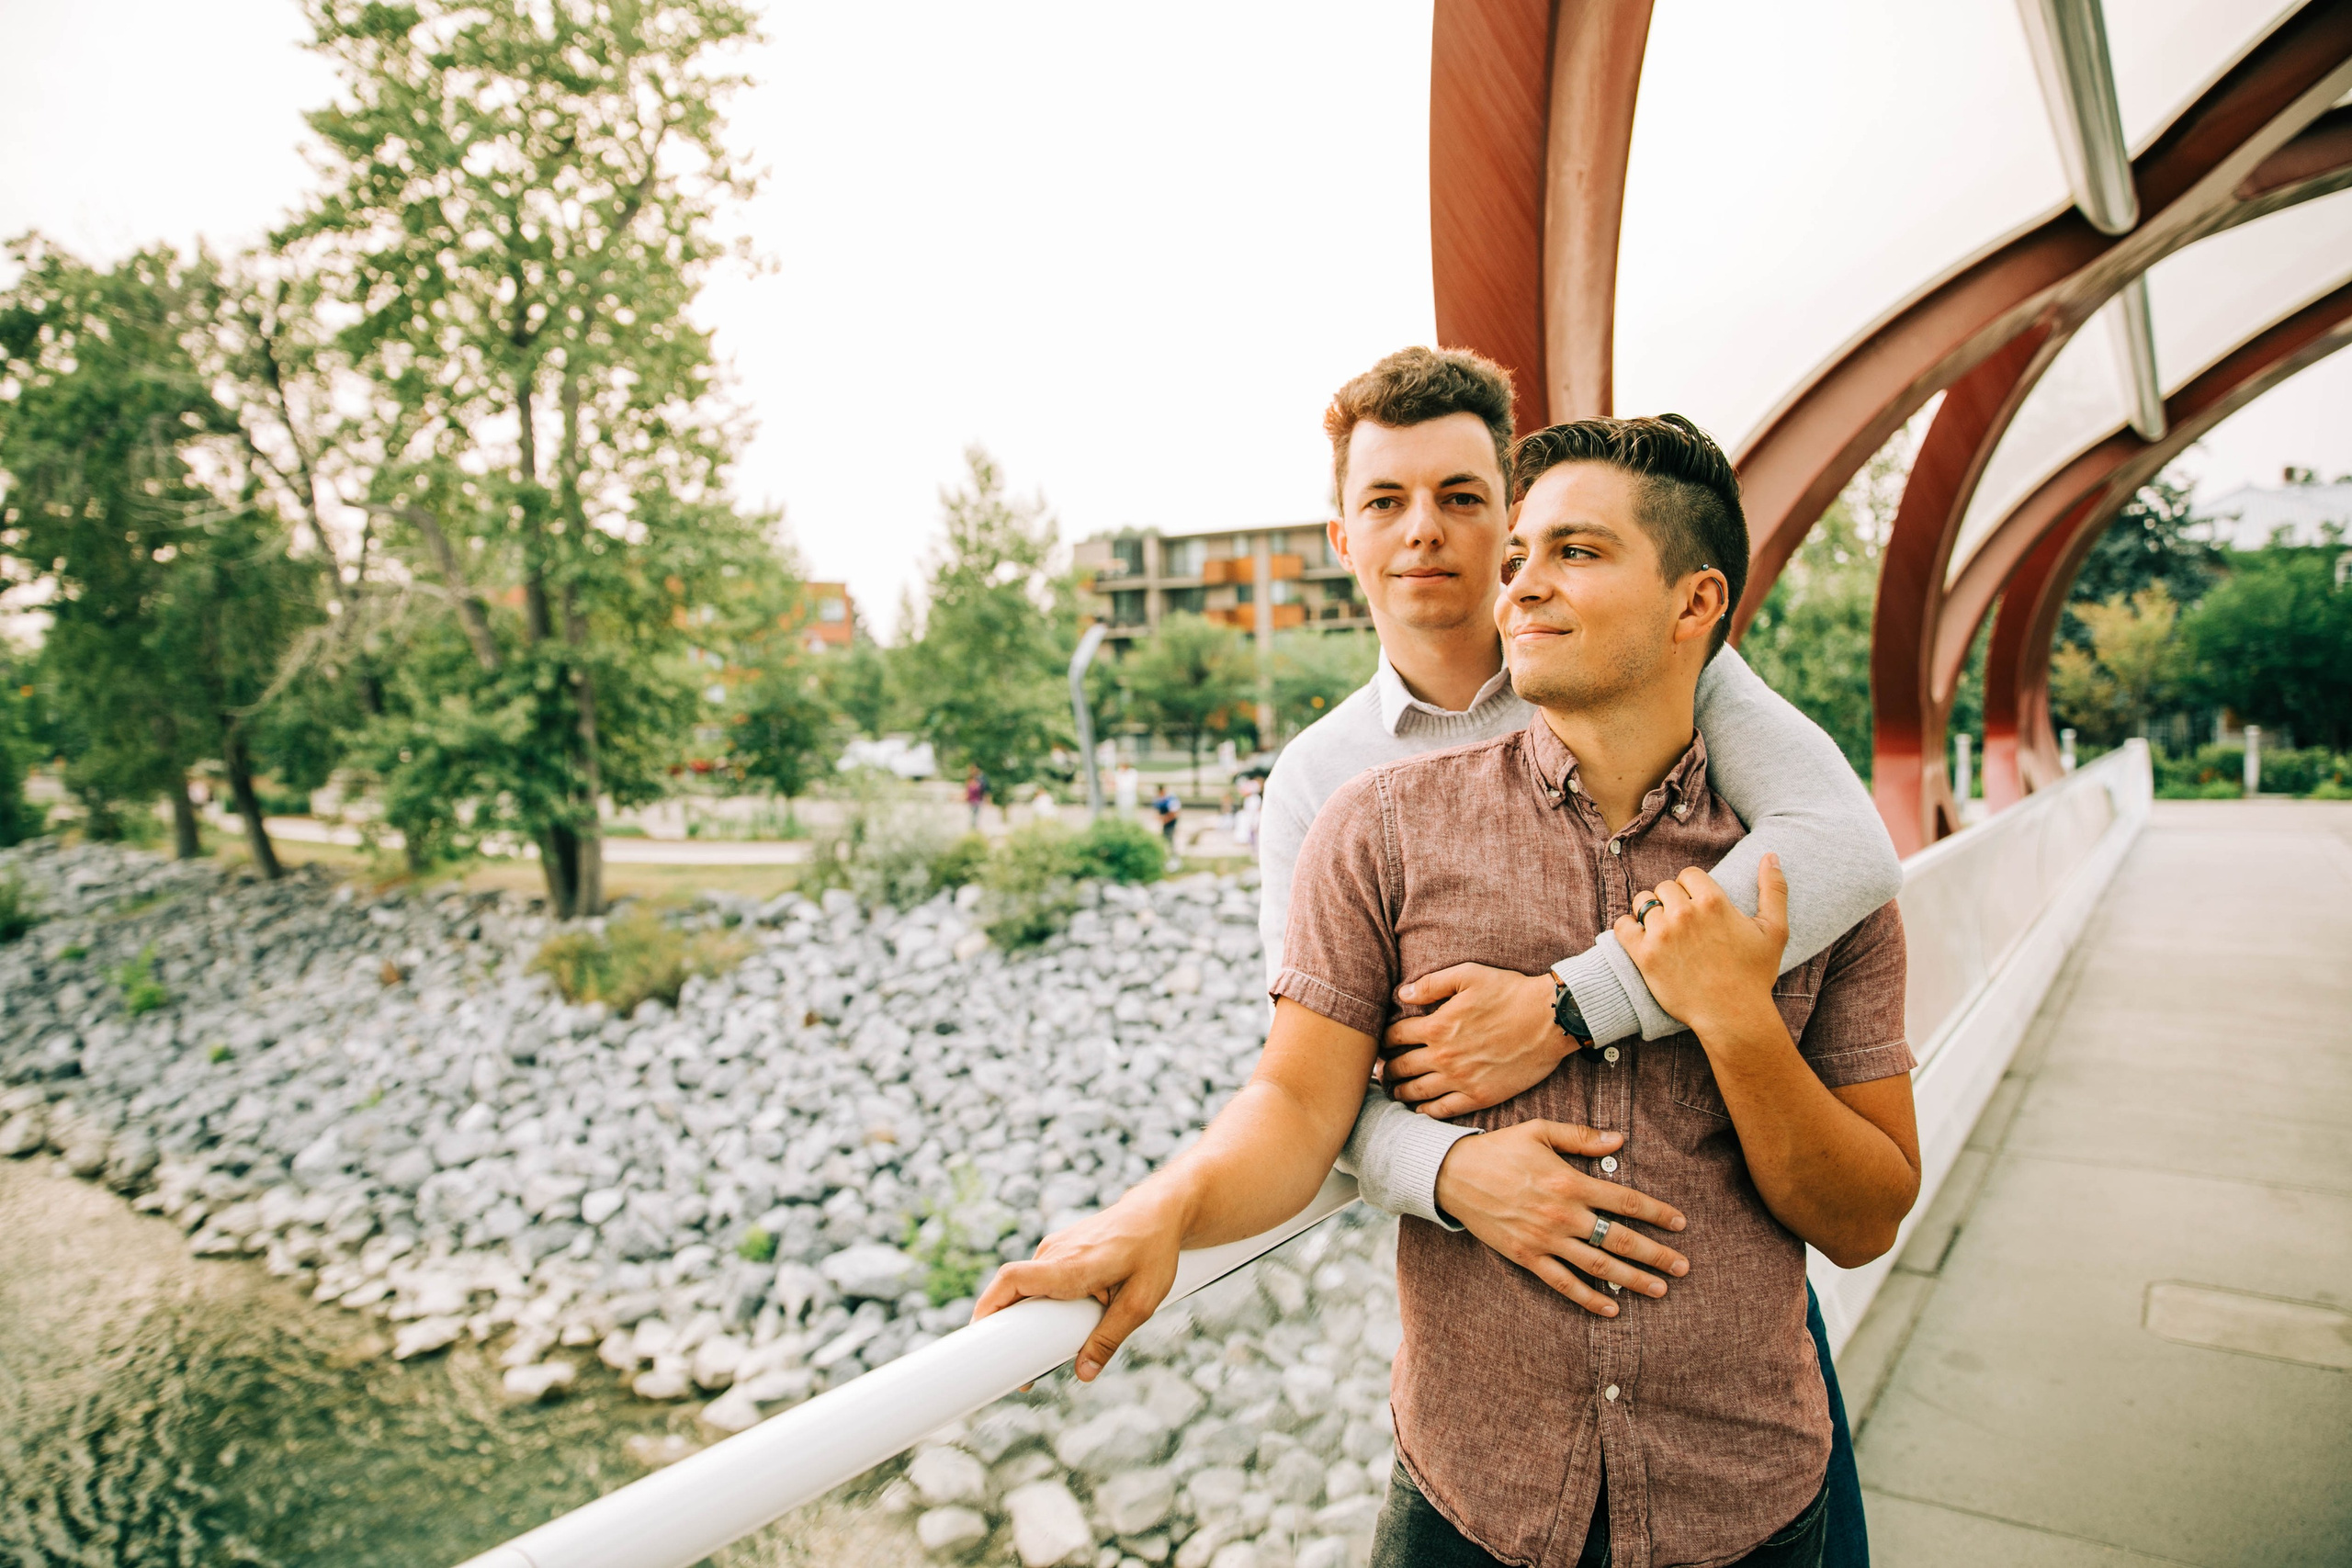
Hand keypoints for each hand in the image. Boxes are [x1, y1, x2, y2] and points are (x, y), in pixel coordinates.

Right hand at [973, 1189, 1183, 1381]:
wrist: (1160, 1211)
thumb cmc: (1154, 1252)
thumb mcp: (1141, 1302)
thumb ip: (1110, 1338)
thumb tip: (1084, 1374)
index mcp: (1070, 1265)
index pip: (1012, 1279)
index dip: (989, 1307)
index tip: (979, 1337)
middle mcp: (1055, 1253)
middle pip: (1011, 1290)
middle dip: (1005, 1328)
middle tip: (1016, 1371)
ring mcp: (1056, 1247)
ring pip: (1026, 1286)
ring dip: (1024, 1317)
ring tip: (1038, 1356)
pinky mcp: (1061, 1249)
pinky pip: (1039, 1278)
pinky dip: (1037, 1302)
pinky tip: (1052, 1325)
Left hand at [1382, 965, 1568, 1118]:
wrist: (1550, 1020)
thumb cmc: (1511, 992)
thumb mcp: (1468, 975)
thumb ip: (1431, 984)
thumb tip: (1402, 994)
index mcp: (1437, 1025)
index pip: (1395, 1036)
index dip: (1383, 1040)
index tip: (1380, 1044)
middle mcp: (1444, 1055)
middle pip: (1401, 1066)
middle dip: (1386, 1069)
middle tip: (1380, 1071)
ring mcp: (1461, 1078)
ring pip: (1417, 1091)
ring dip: (1400, 1091)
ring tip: (1392, 1091)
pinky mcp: (1480, 1096)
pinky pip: (1444, 1109)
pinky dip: (1426, 1111)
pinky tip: (1419, 1110)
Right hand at [1433, 1120, 1688, 1316]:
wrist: (1452, 1174)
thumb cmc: (1499, 1148)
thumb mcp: (1540, 1131)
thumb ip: (1581, 1137)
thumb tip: (1621, 1139)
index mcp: (1569, 1182)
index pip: (1624, 1201)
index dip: (1656, 1213)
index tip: (1680, 1223)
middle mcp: (1562, 1215)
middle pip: (1619, 1239)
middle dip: (1655, 1254)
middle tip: (1683, 1267)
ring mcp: (1544, 1239)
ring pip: (1598, 1265)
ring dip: (1632, 1279)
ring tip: (1660, 1290)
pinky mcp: (1526, 1257)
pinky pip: (1563, 1283)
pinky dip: (1589, 1297)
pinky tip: (1611, 1308)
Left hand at [1614, 853, 1788, 1038]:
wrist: (1733, 1015)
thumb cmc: (1755, 974)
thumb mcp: (1775, 930)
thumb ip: (1774, 889)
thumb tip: (1771, 855)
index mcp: (1713, 901)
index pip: (1688, 875)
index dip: (1692, 889)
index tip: (1697, 908)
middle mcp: (1684, 913)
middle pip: (1664, 888)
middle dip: (1672, 901)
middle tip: (1683, 924)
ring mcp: (1661, 934)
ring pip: (1643, 903)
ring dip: (1650, 913)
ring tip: (1663, 931)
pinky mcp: (1644, 955)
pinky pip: (1622, 926)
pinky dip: (1628, 928)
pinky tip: (1640, 938)